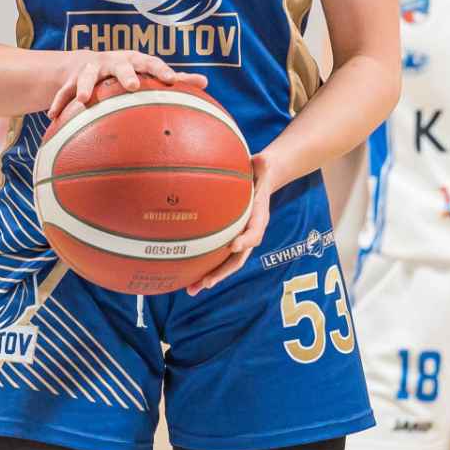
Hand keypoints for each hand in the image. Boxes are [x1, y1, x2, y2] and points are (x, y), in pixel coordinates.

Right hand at [45, 52, 206, 135]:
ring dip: (83, 86)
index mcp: (134, 61)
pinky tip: (53, 117)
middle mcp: (112, 61)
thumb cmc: (127, 72)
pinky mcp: (70, 79)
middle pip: (120, 65)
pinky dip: (58, 102)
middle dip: (125, 74)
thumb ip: (175, 79)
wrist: (86, 63)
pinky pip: (62, 92)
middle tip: (132, 86)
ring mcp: (89, 69)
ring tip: (82, 100)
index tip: (171, 79)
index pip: (150, 62)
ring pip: (86, 75)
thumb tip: (205, 82)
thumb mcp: (147, 72)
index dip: (160, 69)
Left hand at [187, 151, 272, 294]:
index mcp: (259, 217)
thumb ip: (263, 165)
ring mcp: (239, 239)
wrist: (263, 181)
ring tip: (191, 289)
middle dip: (222, 272)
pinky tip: (185, 277)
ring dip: (210, 278)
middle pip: (238, 258)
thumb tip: (261, 159)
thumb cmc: (260, 172)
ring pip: (226, 264)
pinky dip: (204, 268)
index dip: (245, 240)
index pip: (254, 232)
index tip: (233, 246)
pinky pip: (217, 256)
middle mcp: (250, 233)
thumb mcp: (263, 166)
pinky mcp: (228, 240)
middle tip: (206, 283)